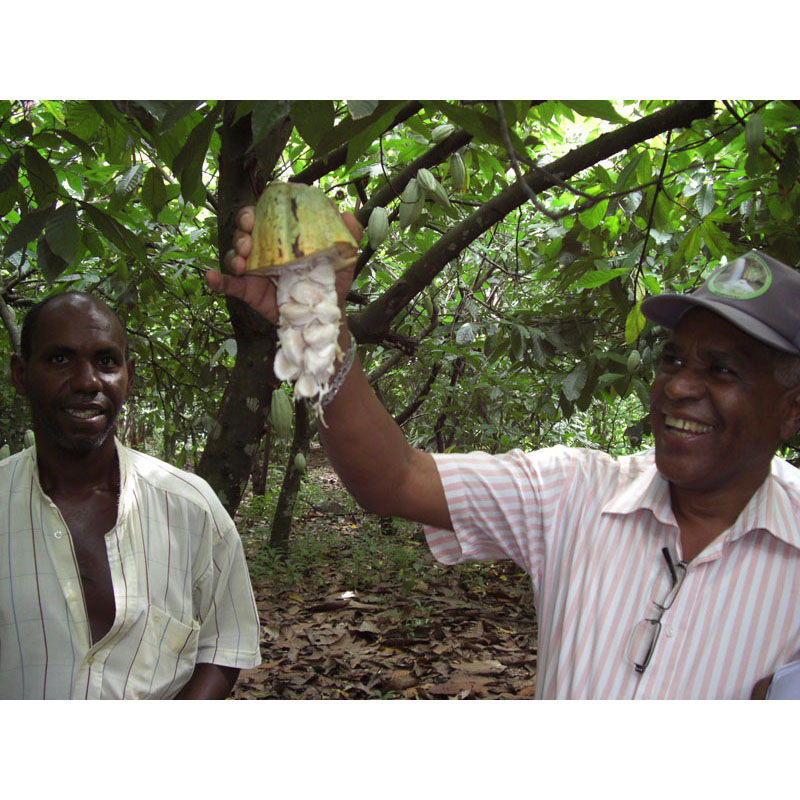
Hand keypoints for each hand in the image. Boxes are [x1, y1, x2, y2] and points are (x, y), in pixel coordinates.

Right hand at [206, 205, 362, 322]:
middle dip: (242, 229)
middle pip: (244, 231)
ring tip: (241, 261)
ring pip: (234, 254)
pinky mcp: (249, 291)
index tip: (256, 214)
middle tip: (249, 235)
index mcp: (282, 239)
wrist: (324, 316)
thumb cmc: (330, 284)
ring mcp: (254, 270)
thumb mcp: (343, 259)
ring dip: (233, 253)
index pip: (262, 217)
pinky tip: (210, 278)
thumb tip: (348, 214)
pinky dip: (217, 281)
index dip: (255, 211)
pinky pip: (229, 285)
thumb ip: (348, 236)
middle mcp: (265, 251)